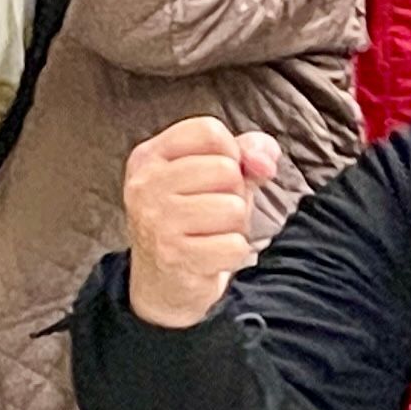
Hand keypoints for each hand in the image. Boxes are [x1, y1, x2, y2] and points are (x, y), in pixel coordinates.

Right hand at [123, 117, 280, 328]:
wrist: (162, 278)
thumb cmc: (193, 217)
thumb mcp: (213, 175)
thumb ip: (247, 151)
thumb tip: (264, 162)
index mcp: (149, 156)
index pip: (208, 131)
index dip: (230, 151)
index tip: (218, 173)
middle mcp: (145, 185)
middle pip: (225, 169)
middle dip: (234, 192)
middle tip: (212, 209)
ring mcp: (157, 221)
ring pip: (233, 208)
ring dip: (235, 225)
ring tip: (212, 231)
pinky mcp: (175, 255)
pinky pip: (234, 245)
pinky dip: (232, 252)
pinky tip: (211, 253)